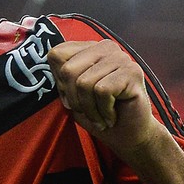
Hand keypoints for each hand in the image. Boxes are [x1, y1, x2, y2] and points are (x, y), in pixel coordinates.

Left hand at [47, 40, 159, 156]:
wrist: (127, 136)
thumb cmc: (97, 113)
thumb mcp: (71, 93)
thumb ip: (62, 73)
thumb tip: (51, 55)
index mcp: (88, 48)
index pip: (56, 55)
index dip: (60, 82)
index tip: (75, 97)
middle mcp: (105, 47)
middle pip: (67, 70)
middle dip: (74, 99)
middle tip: (89, 110)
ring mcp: (121, 57)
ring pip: (84, 83)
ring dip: (90, 109)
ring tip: (101, 114)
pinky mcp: (132, 72)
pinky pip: (102, 91)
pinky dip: (103, 111)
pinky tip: (112, 115)